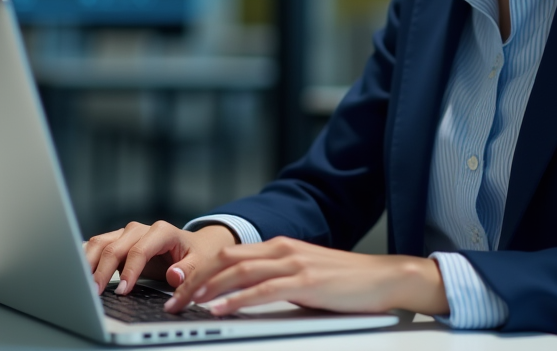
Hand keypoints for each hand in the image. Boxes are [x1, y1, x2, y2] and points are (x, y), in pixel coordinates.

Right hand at [83, 221, 236, 295]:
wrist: (193, 247)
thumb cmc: (197, 256)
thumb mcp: (201, 263)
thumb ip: (189, 270)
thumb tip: (174, 275)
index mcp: (162, 231)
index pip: (140, 250)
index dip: (129, 271)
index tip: (122, 290)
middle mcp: (141, 229)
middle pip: (115, 246)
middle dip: (102, 270)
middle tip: (94, 292)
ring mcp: (126, 234)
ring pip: (101, 242)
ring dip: (88, 262)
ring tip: (81, 284)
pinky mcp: (117, 241)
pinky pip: (97, 245)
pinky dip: (86, 257)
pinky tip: (77, 271)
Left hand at [164, 236, 448, 316]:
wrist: (384, 277)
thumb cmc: (345, 282)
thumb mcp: (303, 275)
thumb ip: (275, 279)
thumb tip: (243, 294)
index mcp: (279, 246)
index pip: (229, 254)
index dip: (200, 268)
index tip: (178, 284)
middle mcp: (283, 249)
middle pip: (226, 259)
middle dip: (195, 279)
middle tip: (172, 298)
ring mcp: (294, 263)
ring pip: (239, 272)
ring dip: (209, 289)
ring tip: (188, 304)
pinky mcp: (306, 281)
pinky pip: (263, 290)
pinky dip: (237, 300)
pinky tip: (221, 309)